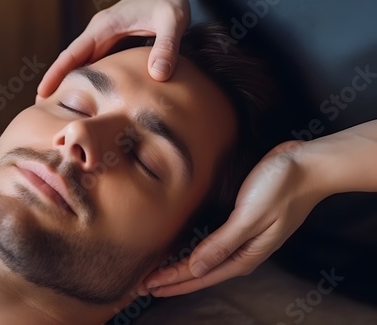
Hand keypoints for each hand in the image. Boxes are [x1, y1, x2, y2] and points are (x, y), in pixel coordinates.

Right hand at [37, 0, 189, 96]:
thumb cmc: (168, 1)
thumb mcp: (172, 22)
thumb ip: (166, 47)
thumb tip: (158, 75)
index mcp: (104, 28)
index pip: (73, 53)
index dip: (56, 73)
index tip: (42, 92)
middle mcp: (99, 34)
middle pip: (70, 61)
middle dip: (55, 82)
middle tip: (43, 109)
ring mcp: (104, 39)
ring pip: (81, 64)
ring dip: (69, 83)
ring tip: (62, 109)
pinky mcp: (113, 45)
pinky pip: (95, 64)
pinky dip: (86, 79)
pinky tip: (88, 97)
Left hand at [144, 140, 322, 296]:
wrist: (306, 165)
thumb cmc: (281, 189)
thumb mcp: (250, 217)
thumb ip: (223, 244)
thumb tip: (195, 269)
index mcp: (244, 254)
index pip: (200, 274)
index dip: (172, 281)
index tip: (148, 286)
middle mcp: (241, 251)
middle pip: (200, 272)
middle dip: (172, 280)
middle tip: (145, 286)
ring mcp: (241, 238)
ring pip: (204, 259)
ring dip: (180, 267)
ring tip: (158, 274)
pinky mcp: (240, 223)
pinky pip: (211, 244)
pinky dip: (193, 250)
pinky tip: (183, 251)